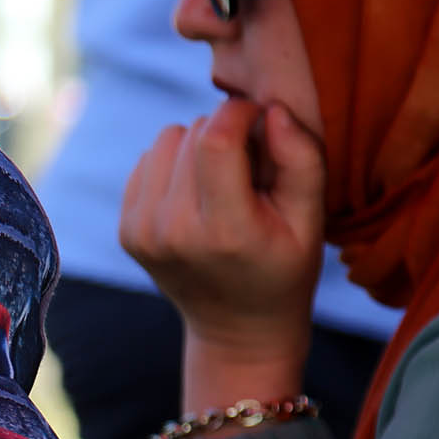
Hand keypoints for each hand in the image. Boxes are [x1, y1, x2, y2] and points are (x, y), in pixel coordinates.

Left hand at [118, 99, 324, 379]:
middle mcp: (174, 232)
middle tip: (248, 169)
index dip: (240, 113)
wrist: (237, 328)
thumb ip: (300, 160)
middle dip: (224, 133)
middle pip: (192, 135)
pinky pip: (148, 161)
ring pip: (166, 141)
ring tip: (222, 182)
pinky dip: (174, 167)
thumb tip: (271, 111)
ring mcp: (144, 234)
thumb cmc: (284, 267)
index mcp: (225, 231)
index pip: (215, 139)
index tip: (259, 119)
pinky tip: (197, 197)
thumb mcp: (311, 220)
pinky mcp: (127, 231)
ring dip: (196, 147)